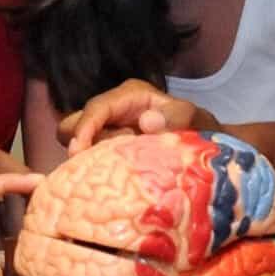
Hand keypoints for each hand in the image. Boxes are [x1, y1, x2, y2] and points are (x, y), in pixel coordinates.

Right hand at [57, 79, 216, 155]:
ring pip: (76, 145)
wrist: (202, 144)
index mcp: (128, 96)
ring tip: (119, 167)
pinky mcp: (106, 151)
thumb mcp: (193, 117)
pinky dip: (93, 170)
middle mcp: (112, 111)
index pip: (96, 107)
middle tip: (105, 160)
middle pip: (72, 124)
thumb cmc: (196, 126)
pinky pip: (88, 161)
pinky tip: (112, 180)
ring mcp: (107, 132)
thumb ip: (176, 116)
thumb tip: (146, 122)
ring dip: (89, 159)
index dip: (84, 127)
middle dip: (81, 144)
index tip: (78, 150)